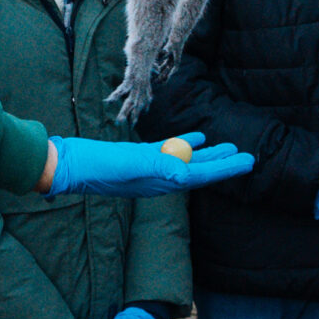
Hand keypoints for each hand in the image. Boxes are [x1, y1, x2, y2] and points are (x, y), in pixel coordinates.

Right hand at [46, 134, 254, 197]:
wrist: (69, 164)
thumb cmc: (97, 166)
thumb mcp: (129, 165)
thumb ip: (156, 166)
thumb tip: (184, 171)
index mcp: (161, 181)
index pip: (200, 174)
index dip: (226, 169)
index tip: (249, 162)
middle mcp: (160, 178)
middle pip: (199, 170)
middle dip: (223, 164)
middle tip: (247, 157)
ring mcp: (150, 168)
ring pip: (188, 160)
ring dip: (208, 154)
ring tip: (228, 146)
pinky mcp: (140, 157)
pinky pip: (171, 151)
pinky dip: (186, 144)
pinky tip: (198, 138)